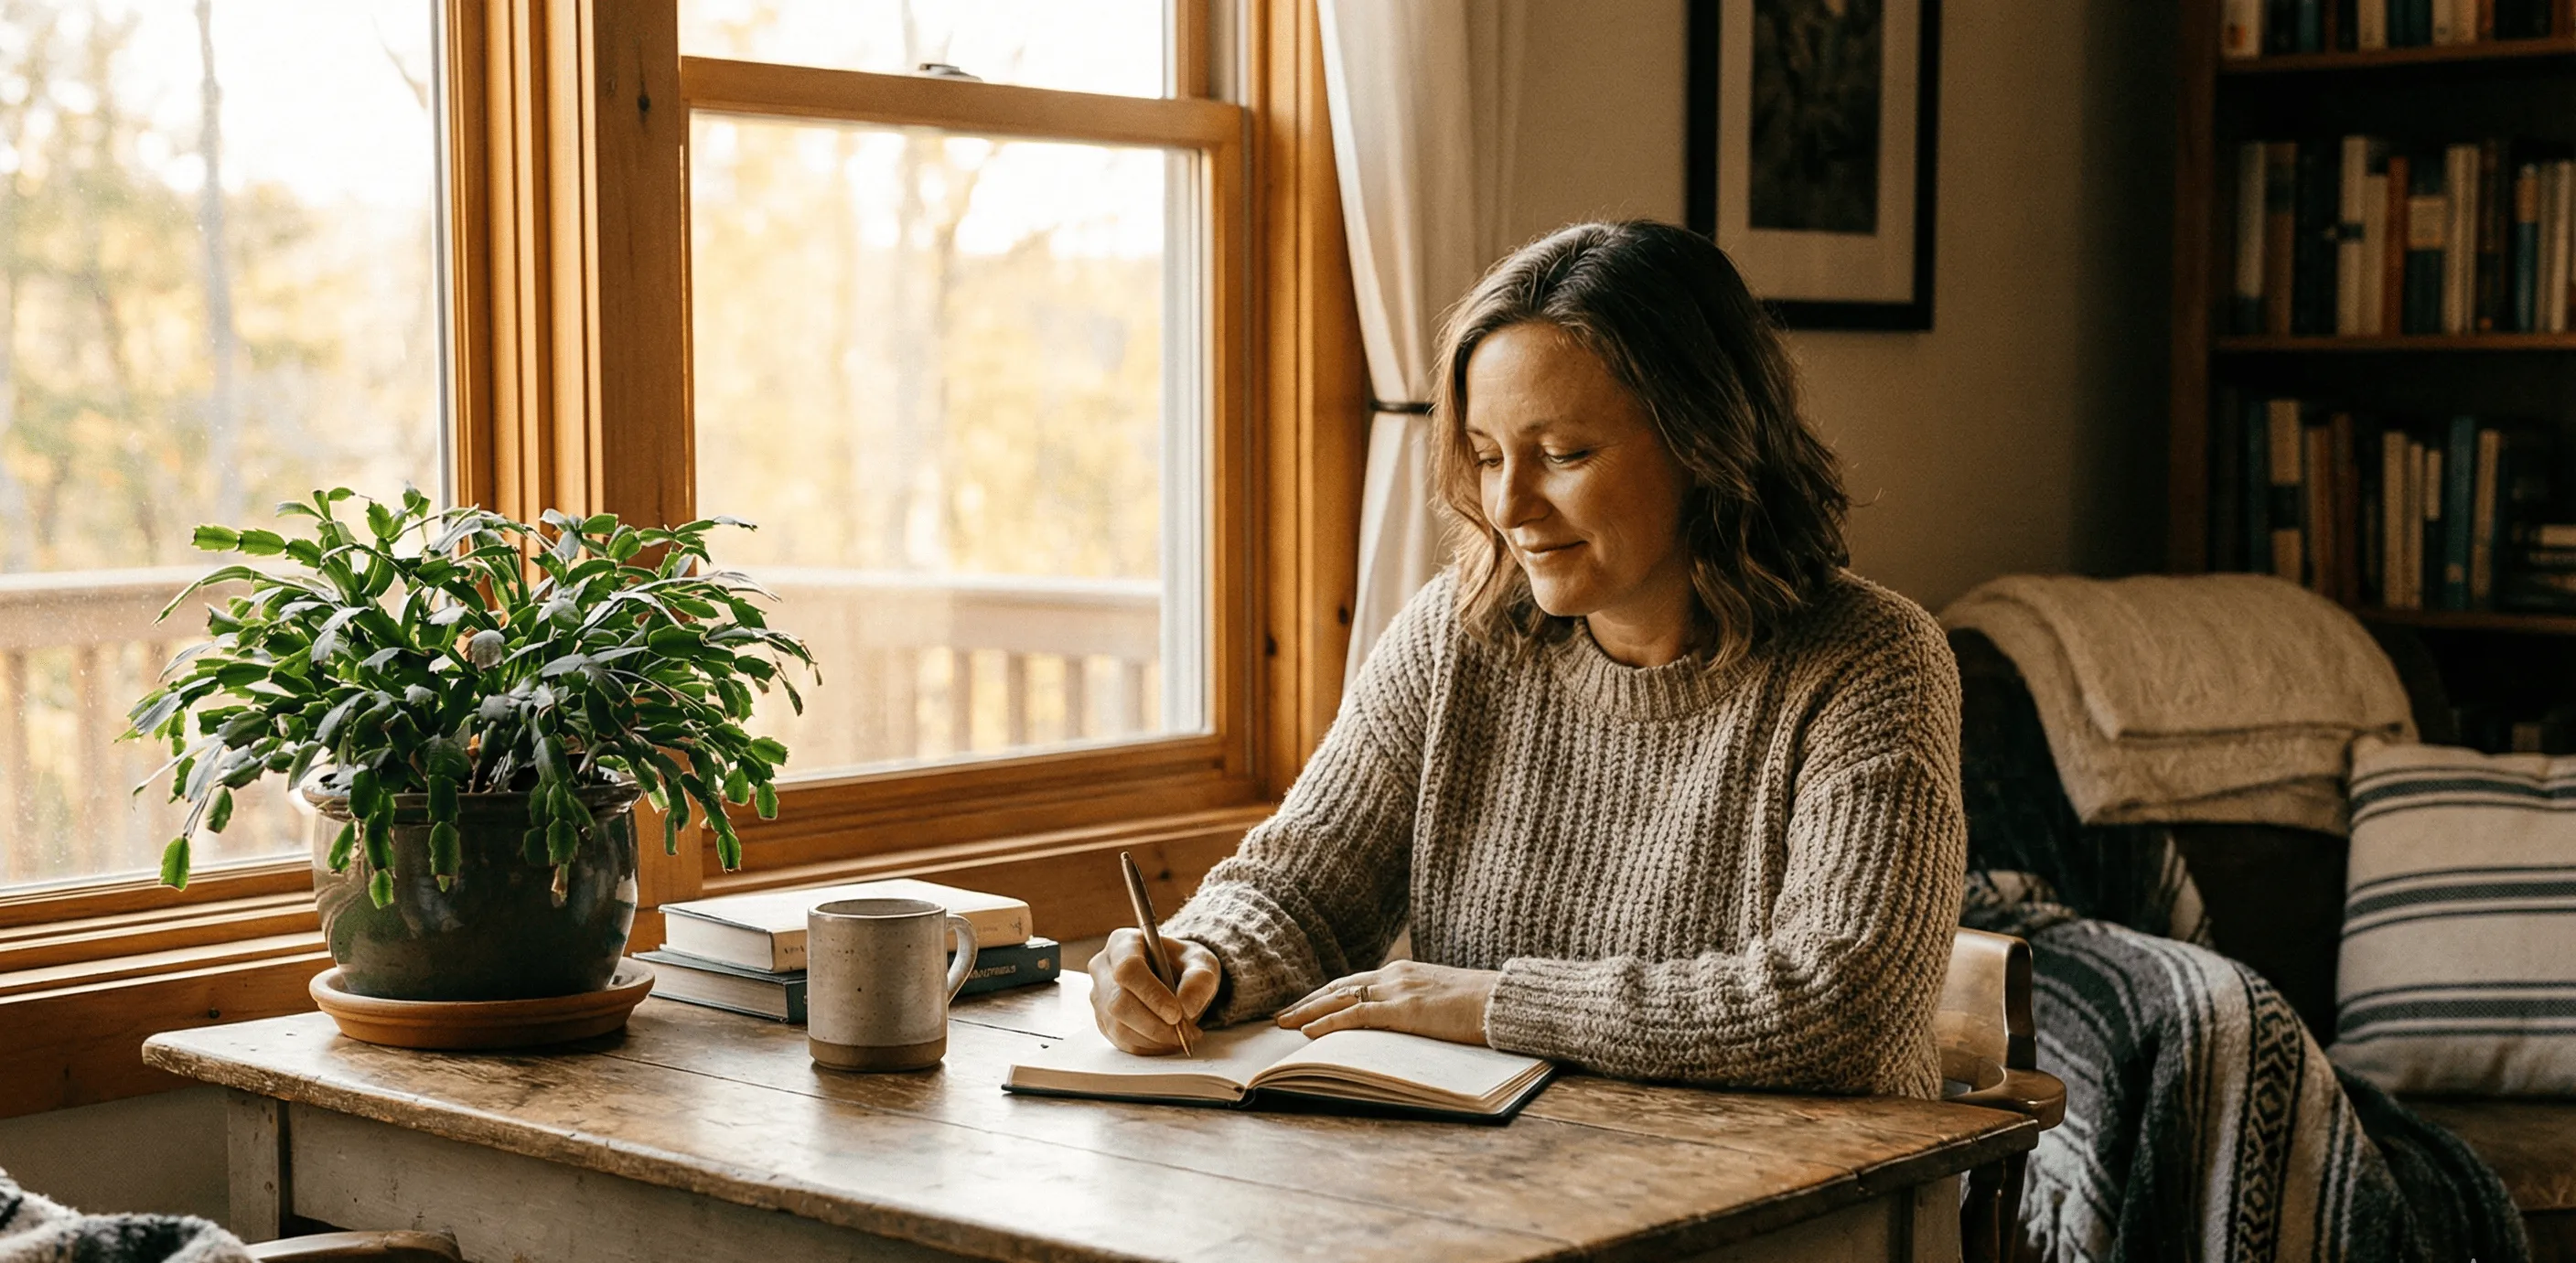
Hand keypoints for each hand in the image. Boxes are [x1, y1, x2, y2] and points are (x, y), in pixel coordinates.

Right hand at [1088, 929, 1221, 1054]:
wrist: (1175, 978)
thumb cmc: (1184, 965)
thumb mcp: (1201, 963)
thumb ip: (1199, 979)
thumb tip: (1186, 1007)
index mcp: (1123, 943)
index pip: (1128, 969)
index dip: (1151, 994)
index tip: (1177, 1014)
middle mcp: (1103, 968)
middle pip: (1118, 1002)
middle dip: (1154, 1023)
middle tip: (1184, 1032)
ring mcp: (1099, 997)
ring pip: (1118, 1026)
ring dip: (1154, 1038)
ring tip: (1182, 1036)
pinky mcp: (1104, 1021)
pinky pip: (1121, 1041)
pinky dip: (1149, 1046)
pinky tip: (1168, 1040)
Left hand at [1275, 960, 1500, 1046]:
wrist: (1502, 1001)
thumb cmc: (1479, 1006)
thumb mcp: (1440, 1001)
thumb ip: (1416, 1006)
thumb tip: (1401, 1023)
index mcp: (1403, 973)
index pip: (1353, 982)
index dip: (1324, 995)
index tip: (1304, 1005)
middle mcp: (1394, 975)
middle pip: (1338, 987)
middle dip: (1307, 1002)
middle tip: (1280, 1016)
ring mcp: (1397, 991)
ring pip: (1340, 999)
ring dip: (1308, 1012)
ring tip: (1283, 1024)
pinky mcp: (1403, 1010)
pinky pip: (1357, 1015)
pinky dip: (1329, 1022)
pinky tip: (1309, 1031)